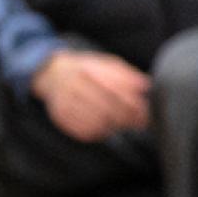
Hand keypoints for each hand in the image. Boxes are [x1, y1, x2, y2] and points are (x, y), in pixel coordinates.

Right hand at [31, 49, 152, 142]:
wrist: (52, 74)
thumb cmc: (86, 70)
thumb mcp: (105, 64)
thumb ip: (125, 74)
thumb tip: (145, 86)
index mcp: (85, 69)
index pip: (114, 89)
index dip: (132, 103)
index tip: (145, 111)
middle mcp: (72, 85)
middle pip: (106, 107)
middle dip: (127, 117)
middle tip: (140, 123)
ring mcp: (63, 102)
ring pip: (96, 121)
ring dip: (115, 126)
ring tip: (124, 125)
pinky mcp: (60, 117)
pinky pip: (84, 131)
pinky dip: (100, 132)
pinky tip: (107, 128)